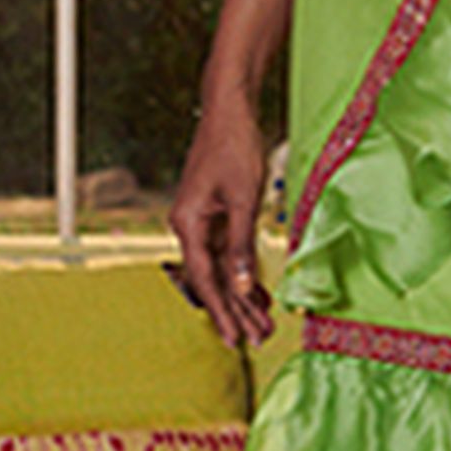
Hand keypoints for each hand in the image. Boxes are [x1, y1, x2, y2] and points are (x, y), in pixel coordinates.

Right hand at [170, 93, 276, 348]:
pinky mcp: (217, 213)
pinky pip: (229, 251)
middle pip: (213, 278)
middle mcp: (190, 225)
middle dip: (235, 310)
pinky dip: (244, 271)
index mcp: (188, 223)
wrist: (231, 111)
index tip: (234, 338)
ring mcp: (203, 220)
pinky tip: (257, 293)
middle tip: (255, 340)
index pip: (203, 278)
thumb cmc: (235, 147)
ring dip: (242, 294)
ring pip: (222, 268)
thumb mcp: (243, 199)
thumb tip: (240, 285)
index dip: (221, 310)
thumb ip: (241, 244)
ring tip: (262, 323)